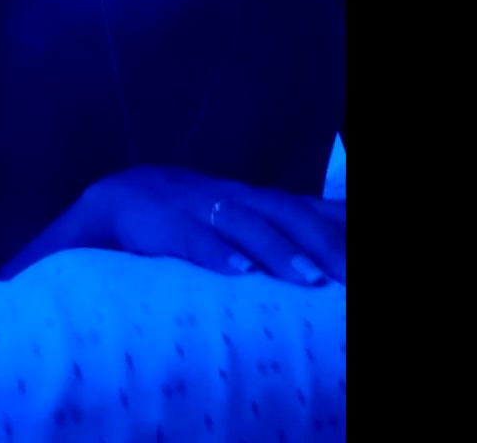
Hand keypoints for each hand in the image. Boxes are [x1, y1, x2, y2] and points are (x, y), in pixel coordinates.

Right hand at [82, 166, 345, 285]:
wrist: (118, 196)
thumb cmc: (193, 214)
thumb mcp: (238, 217)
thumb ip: (278, 228)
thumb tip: (328, 242)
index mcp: (256, 200)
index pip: (306, 208)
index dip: (337, 225)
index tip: (357, 260)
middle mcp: (236, 199)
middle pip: (287, 215)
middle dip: (322, 243)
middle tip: (348, 274)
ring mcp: (202, 209)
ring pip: (248, 226)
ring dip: (280, 251)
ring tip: (309, 278)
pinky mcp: (167, 225)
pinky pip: (196, 239)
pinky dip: (218, 255)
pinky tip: (239, 272)